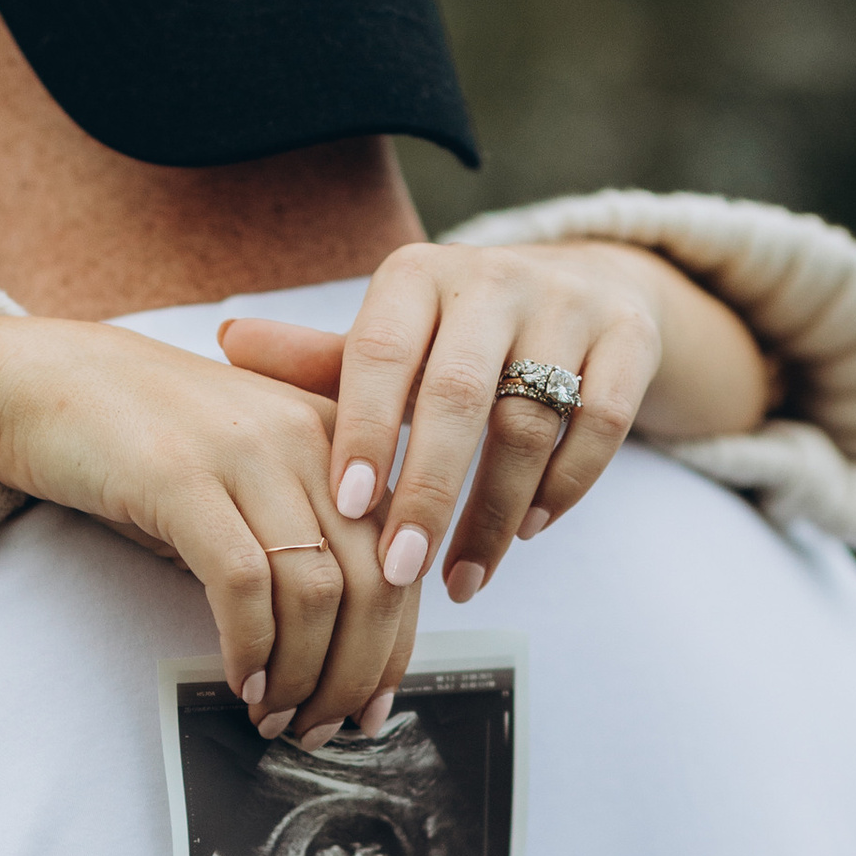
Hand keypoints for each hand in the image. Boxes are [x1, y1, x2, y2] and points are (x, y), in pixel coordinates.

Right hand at [0, 317, 413, 738]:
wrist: (39, 377)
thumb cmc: (142, 438)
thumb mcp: (245, 473)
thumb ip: (299, 533)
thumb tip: (336, 646)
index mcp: (338, 434)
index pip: (400, 558)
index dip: (393, 648)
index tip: (372, 706)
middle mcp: (306, 434)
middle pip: (372, 582)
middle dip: (352, 676)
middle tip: (321, 727)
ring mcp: (245, 451)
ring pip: (315, 591)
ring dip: (301, 675)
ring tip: (274, 716)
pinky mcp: (181, 474)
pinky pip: (242, 583)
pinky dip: (250, 647)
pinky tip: (241, 680)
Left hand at [222, 238, 766, 602]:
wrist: (584, 286)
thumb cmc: (456, 334)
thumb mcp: (392, 338)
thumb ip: (319, 359)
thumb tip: (226, 342)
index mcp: (417, 276)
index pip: (381, 352)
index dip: (364, 430)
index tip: (348, 507)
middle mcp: (492, 279)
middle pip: (458, 397)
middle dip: (427, 493)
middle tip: (399, 573)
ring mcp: (567, 305)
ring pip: (530, 422)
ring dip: (494, 513)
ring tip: (461, 579)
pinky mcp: (630, 338)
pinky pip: (599, 424)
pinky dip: (565, 486)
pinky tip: (530, 530)